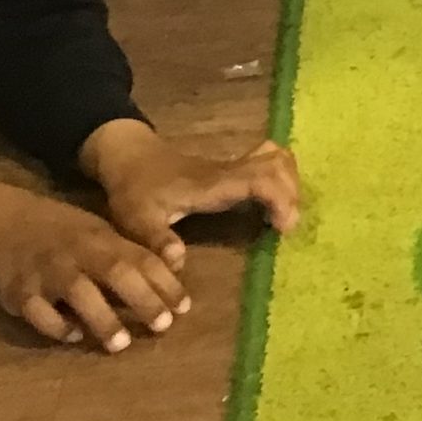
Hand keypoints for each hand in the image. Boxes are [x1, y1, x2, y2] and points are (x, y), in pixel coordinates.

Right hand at [0, 175, 187, 351]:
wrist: (0, 219)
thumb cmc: (58, 228)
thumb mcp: (96, 231)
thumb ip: (124, 253)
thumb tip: (164, 277)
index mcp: (102, 238)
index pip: (142, 259)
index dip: (166, 283)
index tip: (184, 308)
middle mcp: (79, 253)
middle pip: (118, 274)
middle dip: (144, 301)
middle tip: (164, 327)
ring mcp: (48, 272)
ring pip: (81, 295)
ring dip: (103, 320)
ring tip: (121, 344)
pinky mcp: (19, 291)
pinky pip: (40, 313)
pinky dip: (58, 327)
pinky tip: (73, 337)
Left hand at [81, 121, 301, 269]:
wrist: (129, 157)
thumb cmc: (135, 189)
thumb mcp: (137, 219)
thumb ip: (157, 240)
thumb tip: (180, 263)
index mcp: (212, 184)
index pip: (260, 180)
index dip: (280, 200)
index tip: (284, 228)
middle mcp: (229, 171)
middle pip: (278, 165)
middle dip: (292, 194)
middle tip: (287, 226)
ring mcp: (232, 166)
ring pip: (277, 158)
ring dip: (290, 182)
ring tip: (284, 214)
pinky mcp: (232, 168)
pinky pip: (270, 161)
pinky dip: (282, 177)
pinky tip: (274, 200)